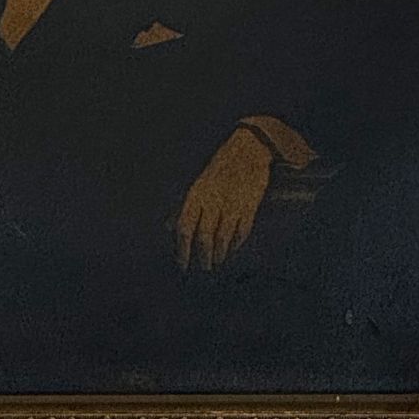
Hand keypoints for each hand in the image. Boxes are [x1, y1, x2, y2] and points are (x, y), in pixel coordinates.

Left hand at [176, 115, 314, 271]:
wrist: (248, 149)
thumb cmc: (220, 168)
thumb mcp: (199, 184)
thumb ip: (187, 206)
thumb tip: (169, 227)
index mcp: (197, 194)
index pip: (185, 227)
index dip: (182, 249)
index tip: (182, 264)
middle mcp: (213, 201)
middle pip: (204, 237)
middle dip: (203, 257)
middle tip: (204, 268)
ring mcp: (232, 204)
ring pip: (223, 238)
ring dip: (220, 254)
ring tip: (217, 263)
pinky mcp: (249, 206)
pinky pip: (242, 232)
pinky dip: (236, 244)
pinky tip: (233, 250)